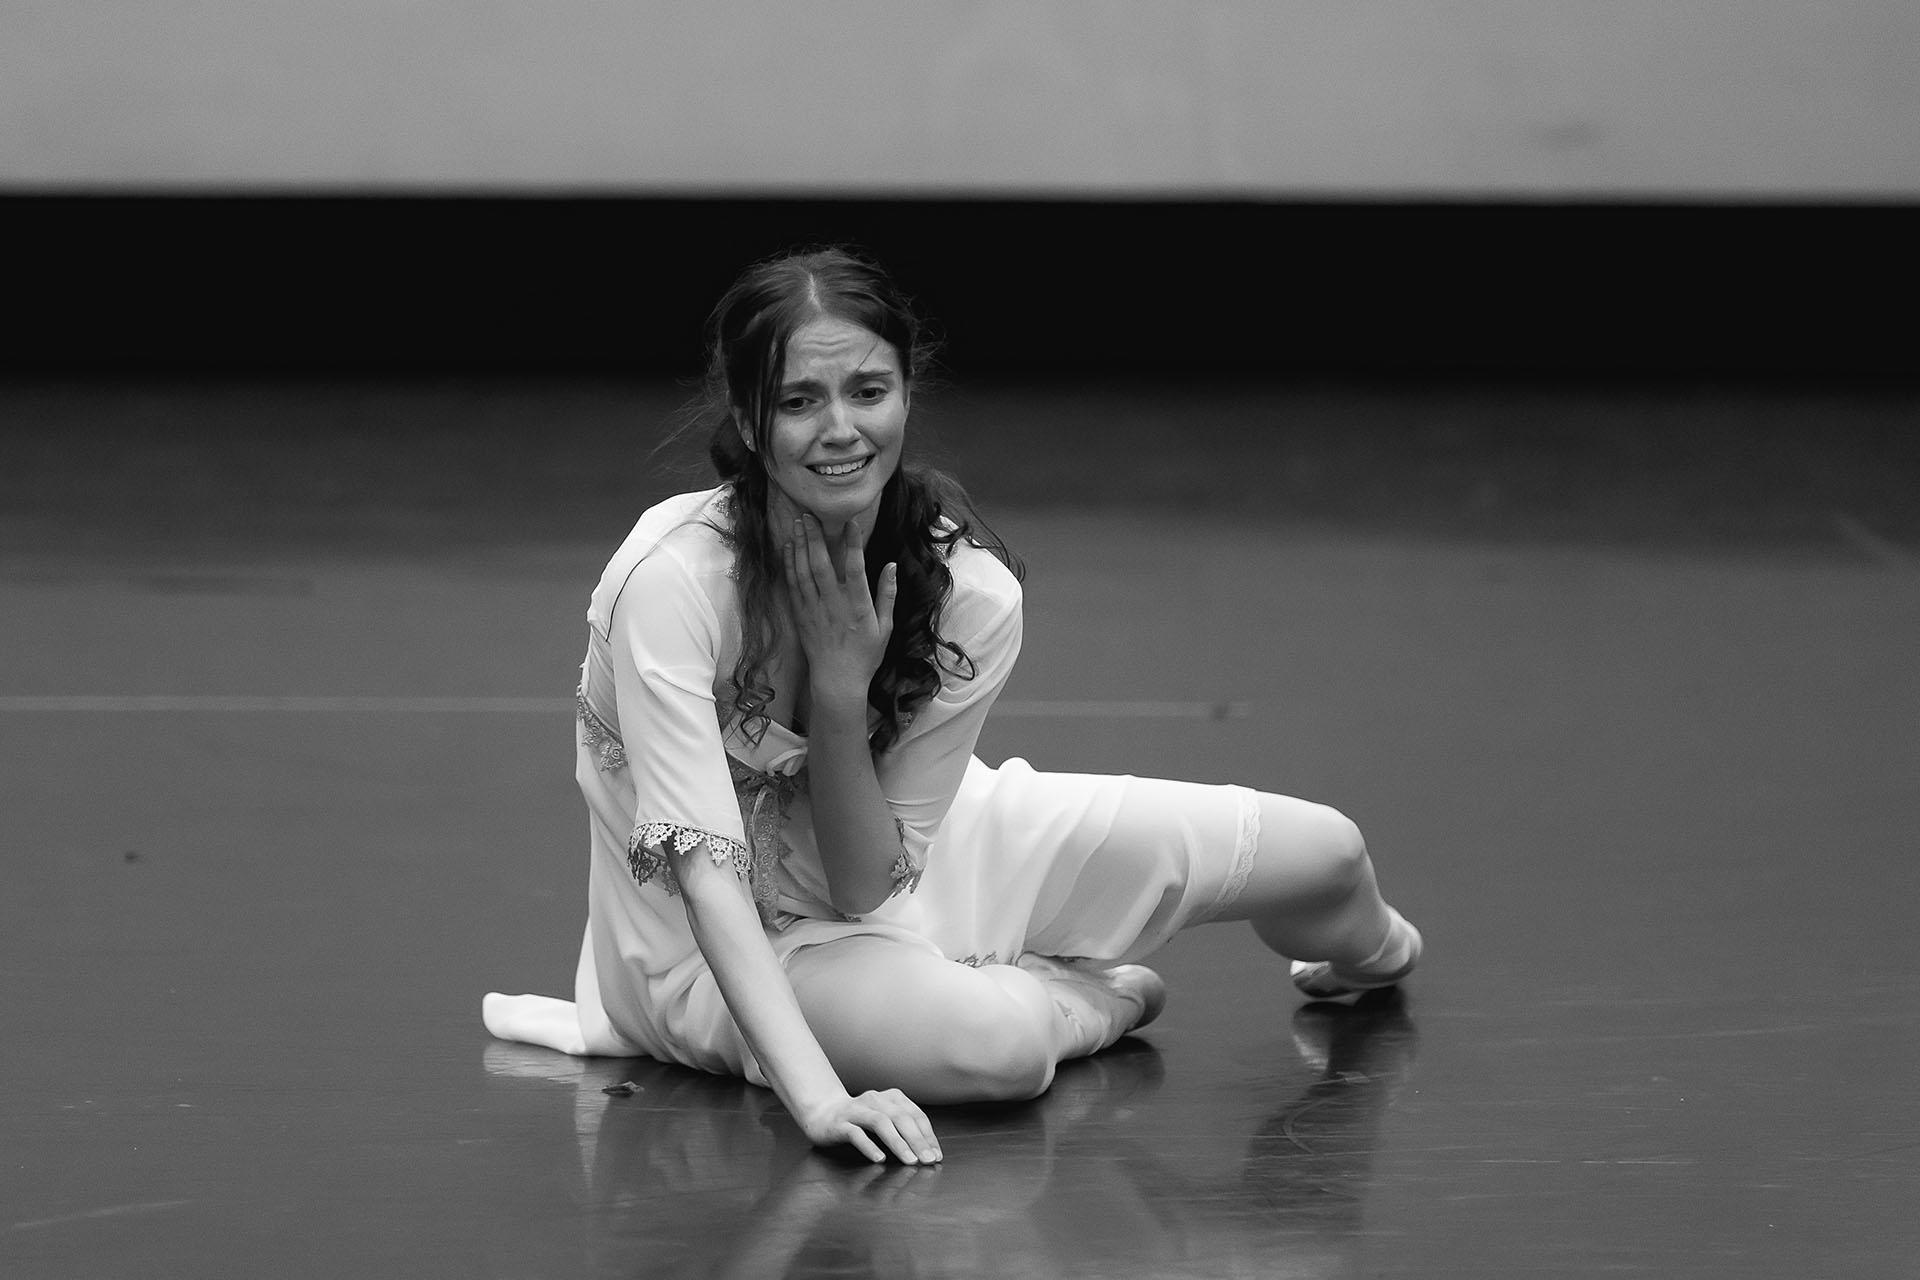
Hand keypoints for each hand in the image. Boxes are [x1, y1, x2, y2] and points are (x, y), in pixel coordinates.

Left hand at [782, 514, 897, 706]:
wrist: (838, 681)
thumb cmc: (866, 655)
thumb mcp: (885, 627)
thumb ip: (887, 594)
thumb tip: (891, 566)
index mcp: (858, 606)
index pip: (855, 568)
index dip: (852, 543)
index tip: (851, 521)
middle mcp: (834, 605)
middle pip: (821, 564)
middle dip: (815, 537)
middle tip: (810, 514)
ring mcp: (814, 610)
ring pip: (803, 572)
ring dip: (800, 546)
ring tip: (798, 523)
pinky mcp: (801, 616)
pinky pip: (792, 586)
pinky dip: (789, 565)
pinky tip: (788, 549)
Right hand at [798, 1087, 942, 1164]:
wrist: (823, 1113)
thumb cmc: (860, 1120)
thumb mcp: (886, 1120)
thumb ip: (904, 1130)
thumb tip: (928, 1151)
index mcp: (891, 1098)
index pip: (915, 1116)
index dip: (928, 1136)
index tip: (936, 1156)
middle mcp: (875, 1100)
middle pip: (901, 1118)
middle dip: (917, 1140)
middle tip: (927, 1160)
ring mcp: (857, 1110)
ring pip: (880, 1123)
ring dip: (898, 1142)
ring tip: (910, 1160)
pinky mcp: (840, 1123)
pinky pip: (856, 1133)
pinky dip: (869, 1146)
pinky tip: (880, 1159)